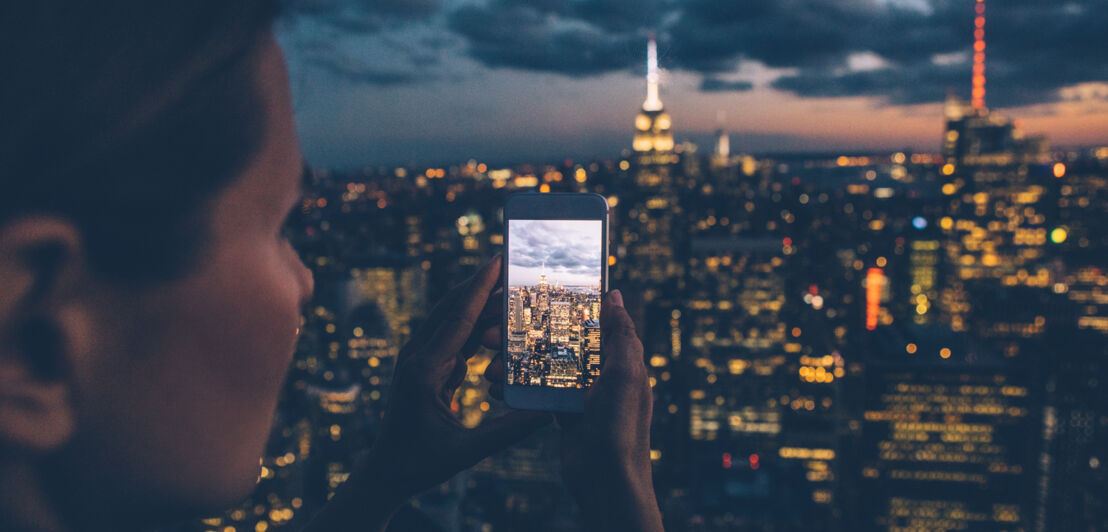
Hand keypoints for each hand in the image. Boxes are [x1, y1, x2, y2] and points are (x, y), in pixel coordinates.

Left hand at [306, 256, 550, 530]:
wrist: (384, 473)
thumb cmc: (421, 465)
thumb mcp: (467, 451)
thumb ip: (509, 430)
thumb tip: (548, 412)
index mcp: (425, 371)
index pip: (458, 319)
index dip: (480, 288)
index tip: (497, 260)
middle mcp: (417, 357)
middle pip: (453, 308)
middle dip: (481, 284)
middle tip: (509, 262)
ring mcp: (417, 359)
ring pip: (450, 319)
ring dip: (477, 301)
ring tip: (506, 284)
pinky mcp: (422, 365)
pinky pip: (450, 336)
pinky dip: (472, 324)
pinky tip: (493, 318)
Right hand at [485, 289, 661, 531]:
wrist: (608, 481)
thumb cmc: (622, 428)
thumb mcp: (625, 376)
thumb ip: (621, 336)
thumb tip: (616, 296)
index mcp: (618, 360)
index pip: (590, 322)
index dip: (562, 306)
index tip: (530, 293)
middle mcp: (599, 373)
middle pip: (559, 341)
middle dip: (526, 333)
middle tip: (492, 329)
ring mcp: (580, 393)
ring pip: (542, 365)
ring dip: (514, 361)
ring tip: (487, 361)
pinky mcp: (562, 413)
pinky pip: (536, 392)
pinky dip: (516, 387)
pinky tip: (495, 385)